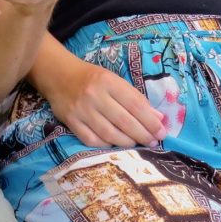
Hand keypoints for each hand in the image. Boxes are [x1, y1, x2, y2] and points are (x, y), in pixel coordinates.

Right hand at [39, 53, 165, 148]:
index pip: (135, 104)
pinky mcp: (70, 121)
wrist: (58, 75)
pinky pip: (91, 140)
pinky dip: (106, 145)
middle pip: (124, 121)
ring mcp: (81, 110)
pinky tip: (115, 144)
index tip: (161, 132)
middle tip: (154, 142)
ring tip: (137, 144)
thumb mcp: (114, 81)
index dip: (150, 121)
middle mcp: (94, 95)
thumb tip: (157, 118)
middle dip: (142, 134)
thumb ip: (135, 98)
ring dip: (127, 142)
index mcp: (108, 81)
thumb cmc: (92, 78)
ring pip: (109, 133)